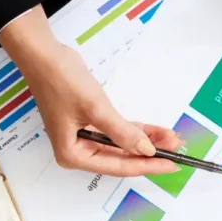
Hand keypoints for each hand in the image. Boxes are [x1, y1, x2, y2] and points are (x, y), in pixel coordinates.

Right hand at [0, 9, 179, 174]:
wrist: (44, 54)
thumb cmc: (62, 81)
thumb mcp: (96, 108)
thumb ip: (123, 132)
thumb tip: (147, 150)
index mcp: (73, 155)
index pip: (118, 166)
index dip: (147, 166)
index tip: (171, 165)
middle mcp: (78, 151)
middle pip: (122, 158)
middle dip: (150, 153)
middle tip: (178, 148)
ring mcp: (84, 137)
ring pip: (123, 145)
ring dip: (147, 141)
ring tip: (172, 138)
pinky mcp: (90, 123)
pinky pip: (118, 132)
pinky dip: (136, 130)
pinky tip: (156, 130)